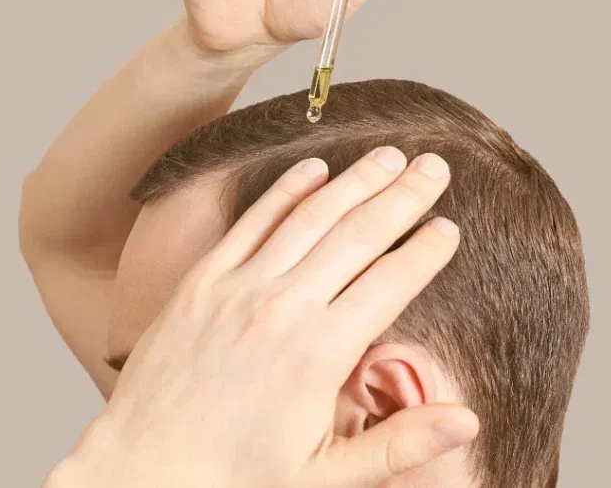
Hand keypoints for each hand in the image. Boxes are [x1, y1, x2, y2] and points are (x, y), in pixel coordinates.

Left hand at [48, 148, 477, 487]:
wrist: (141, 469)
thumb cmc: (235, 480)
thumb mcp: (325, 478)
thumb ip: (397, 445)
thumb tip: (468, 421)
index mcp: (319, 355)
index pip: (390, 284)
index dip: (425, 251)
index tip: (450, 227)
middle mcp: (282, 308)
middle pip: (357, 236)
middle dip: (402, 197)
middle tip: (435, 166)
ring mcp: (238, 288)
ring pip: (309, 218)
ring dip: (354, 182)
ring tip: (389, 155)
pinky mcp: (202, 281)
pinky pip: (251, 223)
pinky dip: (285, 191)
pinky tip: (314, 168)